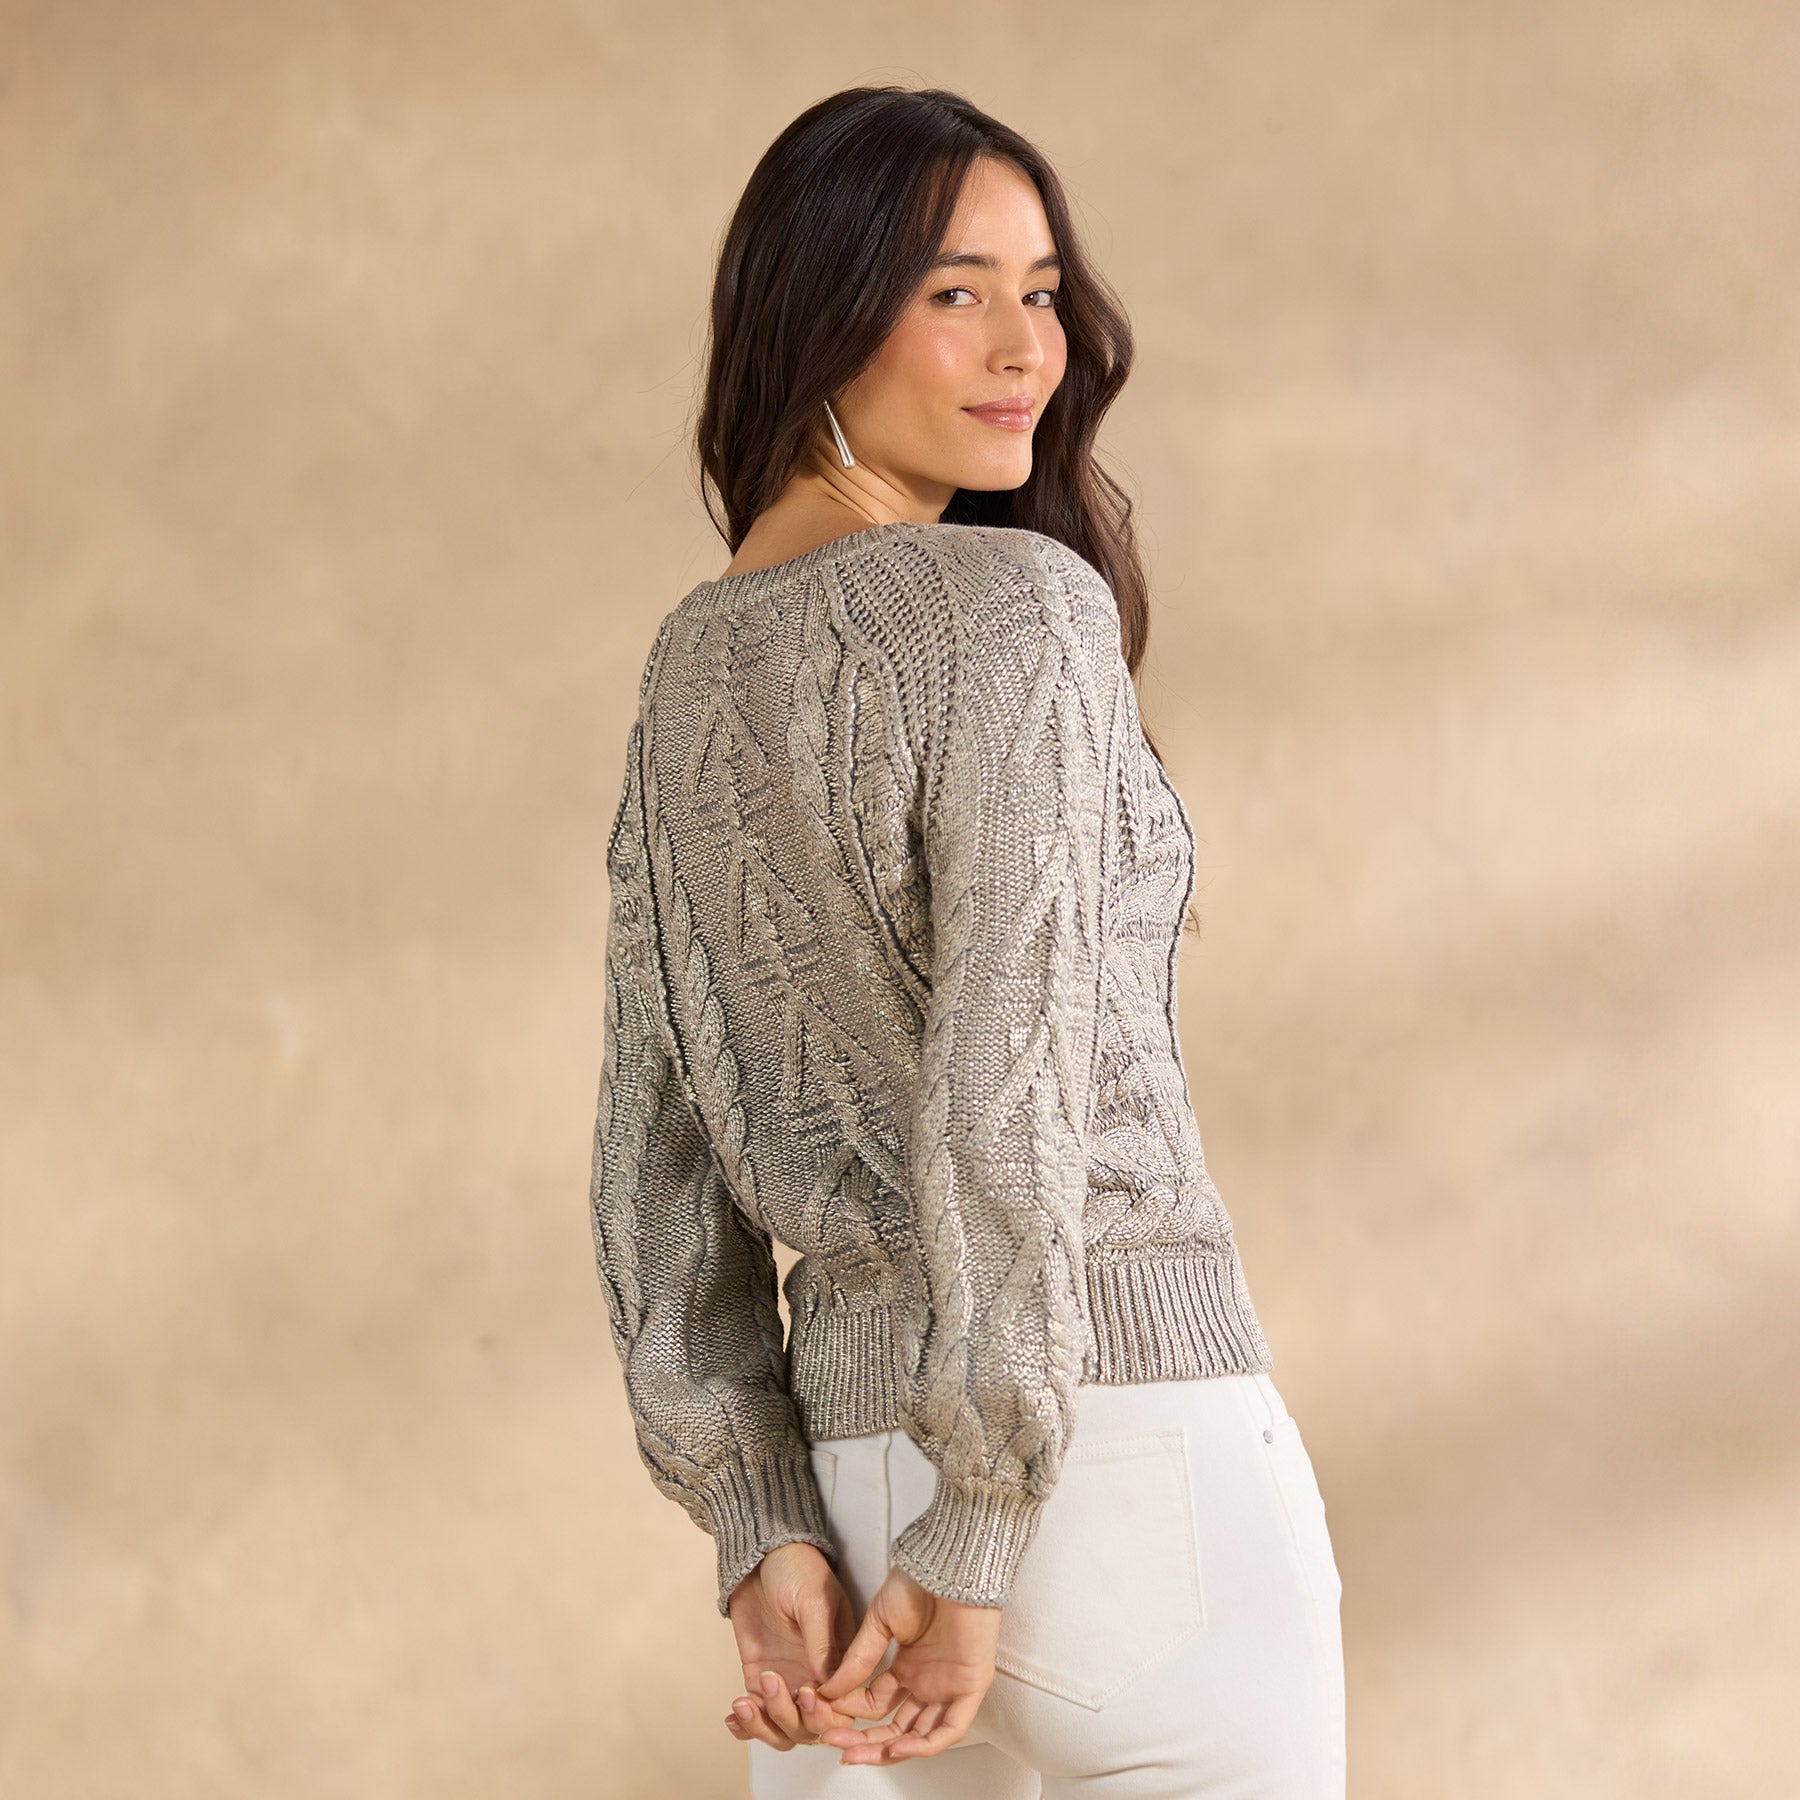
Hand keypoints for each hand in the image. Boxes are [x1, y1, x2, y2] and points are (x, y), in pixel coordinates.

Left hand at [722, 1542, 868, 1751]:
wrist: (762, 1556)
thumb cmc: (797, 1569)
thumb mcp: (813, 1600)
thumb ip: (821, 1642)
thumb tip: (827, 1683)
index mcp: (842, 1659)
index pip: (843, 1706)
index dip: (826, 1712)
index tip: (806, 1694)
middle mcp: (818, 1677)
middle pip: (813, 1727)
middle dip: (793, 1718)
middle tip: (773, 1685)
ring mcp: (789, 1680)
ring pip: (786, 1730)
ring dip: (766, 1726)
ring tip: (745, 1703)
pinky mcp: (761, 1679)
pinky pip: (758, 1717)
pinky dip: (747, 1727)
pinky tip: (734, 1717)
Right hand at [807, 1564, 1001, 1763]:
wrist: (949, 1564)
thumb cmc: (920, 1580)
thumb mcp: (880, 1622)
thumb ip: (858, 1659)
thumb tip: (829, 1689)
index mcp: (907, 1666)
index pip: (876, 1704)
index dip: (850, 1712)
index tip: (826, 1712)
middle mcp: (927, 1681)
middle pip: (896, 1727)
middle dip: (865, 1741)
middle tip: (838, 1746)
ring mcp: (949, 1687)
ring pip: (920, 1735)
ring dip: (890, 1749)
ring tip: (858, 1752)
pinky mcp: (971, 1687)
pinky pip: (950, 1728)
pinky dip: (925, 1744)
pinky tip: (898, 1746)